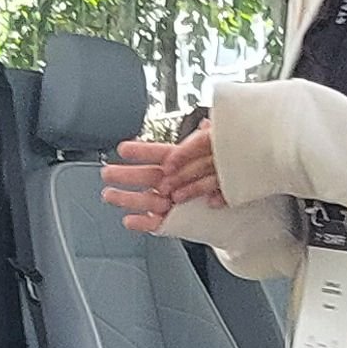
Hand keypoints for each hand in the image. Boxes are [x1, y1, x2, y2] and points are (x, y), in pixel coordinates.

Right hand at [102, 124, 222, 233]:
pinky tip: (129, 220)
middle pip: (146, 177)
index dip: (141, 152)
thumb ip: (209, 142)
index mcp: (182, 163)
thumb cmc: (227, 180)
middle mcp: (174, 182)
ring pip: (146, 200)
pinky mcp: (174, 222)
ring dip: (127, 198)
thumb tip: (207, 124)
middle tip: (108, 172)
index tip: (124, 149)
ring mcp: (172, 203)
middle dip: (125, 175)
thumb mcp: (221, 155)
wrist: (238, 212)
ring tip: (109, 195)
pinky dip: (143, 222)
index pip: (158, 154)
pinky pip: (156, 223)